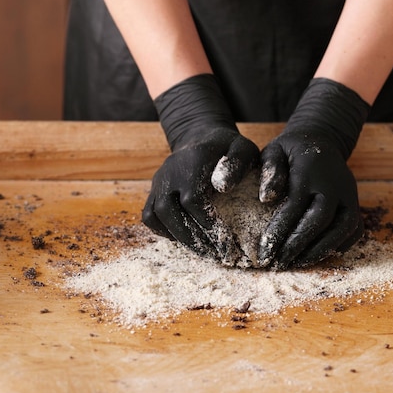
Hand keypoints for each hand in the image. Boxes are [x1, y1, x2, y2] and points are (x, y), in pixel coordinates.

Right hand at [142, 74, 259, 264]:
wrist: (201, 135)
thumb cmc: (228, 147)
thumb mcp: (243, 148)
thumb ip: (238, 164)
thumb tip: (223, 187)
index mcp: (191, 162)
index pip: (193, 200)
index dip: (208, 225)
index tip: (227, 244)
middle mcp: (169, 172)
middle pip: (169, 211)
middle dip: (193, 238)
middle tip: (216, 256)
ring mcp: (158, 181)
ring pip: (156, 216)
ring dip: (179, 238)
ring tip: (203, 252)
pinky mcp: (154, 190)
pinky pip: (149, 216)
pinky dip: (164, 231)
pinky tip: (185, 240)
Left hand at [258, 78, 370, 268]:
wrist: (322, 139)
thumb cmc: (291, 150)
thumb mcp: (274, 150)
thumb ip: (270, 170)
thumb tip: (266, 198)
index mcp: (310, 171)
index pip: (295, 206)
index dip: (280, 231)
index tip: (264, 251)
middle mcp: (335, 184)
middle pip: (321, 220)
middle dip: (299, 246)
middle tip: (279, 264)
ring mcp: (350, 194)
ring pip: (343, 228)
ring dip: (321, 250)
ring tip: (298, 264)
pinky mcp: (356, 203)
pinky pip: (355, 230)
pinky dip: (341, 245)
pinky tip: (321, 255)